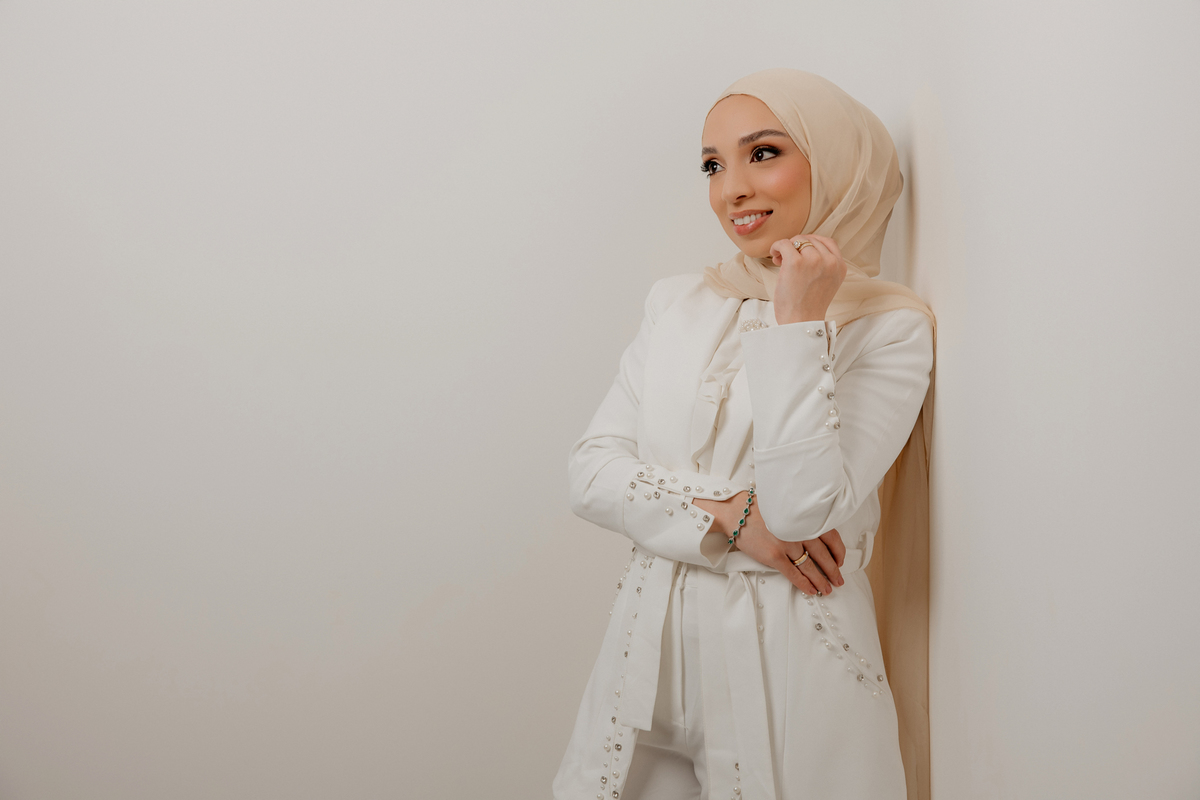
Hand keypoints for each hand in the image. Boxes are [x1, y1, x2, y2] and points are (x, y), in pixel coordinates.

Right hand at [693, 492, 845, 594]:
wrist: (736, 511)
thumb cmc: (759, 507)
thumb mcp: (787, 506)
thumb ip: (803, 517)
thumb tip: (817, 534)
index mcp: (805, 517)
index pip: (832, 537)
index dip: (839, 552)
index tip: (840, 560)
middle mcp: (799, 530)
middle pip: (824, 555)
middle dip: (833, 571)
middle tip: (838, 580)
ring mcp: (787, 544)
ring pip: (810, 567)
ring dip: (821, 581)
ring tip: (827, 589)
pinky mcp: (774, 556)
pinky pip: (794, 574)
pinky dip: (804, 584)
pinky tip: (810, 590)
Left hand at [768, 233, 846, 324]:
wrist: (801, 322)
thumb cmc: (808, 306)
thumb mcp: (827, 283)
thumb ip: (824, 266)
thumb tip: (804, 247)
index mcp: (839, 266)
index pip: (828, 242)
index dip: (812, 243)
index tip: (801, 252)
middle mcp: (829, 261)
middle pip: (811, 240)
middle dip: (797, 246)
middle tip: (787, 259)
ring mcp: (814, 260)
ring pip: (798, 240)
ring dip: (787, 247)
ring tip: (780, 260)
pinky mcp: (796, 262)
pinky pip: (784, 243)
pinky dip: (777, 246)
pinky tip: (775, 256)